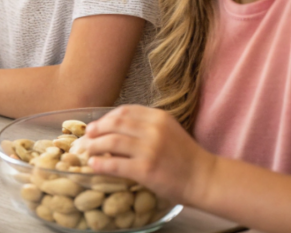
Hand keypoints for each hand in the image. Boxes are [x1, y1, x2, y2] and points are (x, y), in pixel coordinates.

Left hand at [81, 105, 216, 204]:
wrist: (205, 179)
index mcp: (158, 117)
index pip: (124, 111)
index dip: (105, 118)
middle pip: (114, 124)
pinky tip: (93, 165)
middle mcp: (153, 129)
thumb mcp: (169, 131)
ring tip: (85, 151)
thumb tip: (116, 129)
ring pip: (112, 141)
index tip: (96, 126)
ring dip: (93, 146)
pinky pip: (115, 164)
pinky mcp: (146, 169)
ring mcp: (149, 149)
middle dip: (96, 130)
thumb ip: (147, 126)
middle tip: (85, 137)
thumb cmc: (186, 158)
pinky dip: (101, 163)